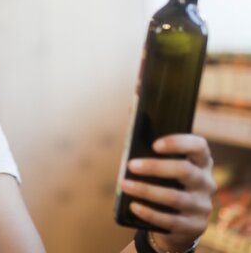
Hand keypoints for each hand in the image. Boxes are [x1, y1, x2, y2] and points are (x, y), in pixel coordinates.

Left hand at [120, 134, 215, 250]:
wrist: (178, 219)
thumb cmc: (166, 180)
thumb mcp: (163, 162)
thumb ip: (150, 137)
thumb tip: (132, 106)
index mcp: (201, 161)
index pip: (199, 146)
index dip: (178, 143)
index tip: (154, 144)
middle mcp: (206, 182)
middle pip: (185, 171)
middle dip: (155, 167)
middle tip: (130, 165)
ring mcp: (202, 205)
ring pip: (174, 197)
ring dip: (146, 190)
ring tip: (124, 185)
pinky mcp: (194, 225)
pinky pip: (171, 220)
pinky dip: (149, 212)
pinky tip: (133, 206)